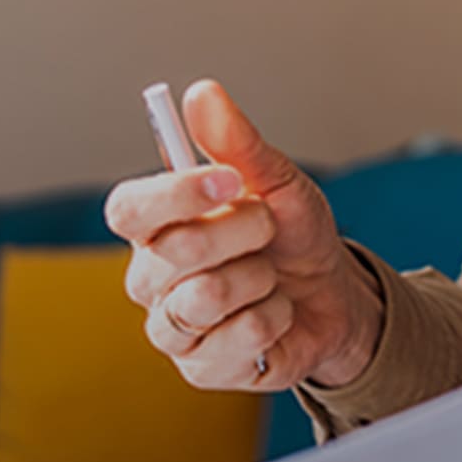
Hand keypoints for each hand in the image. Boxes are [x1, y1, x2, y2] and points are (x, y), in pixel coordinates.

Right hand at [100, 80, 384, 392]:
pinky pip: (239, 336)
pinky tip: (274, 313)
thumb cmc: (291, 235)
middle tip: (267, 230)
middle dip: (243, 232)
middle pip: (175, 251)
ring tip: (268, 276)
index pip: (128, 209)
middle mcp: (150, 278)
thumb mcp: (277, 182)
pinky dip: (274, 317)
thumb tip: (202, 94)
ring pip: (205, 297)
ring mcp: (171, 327)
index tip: (229, 180)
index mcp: (155, 226)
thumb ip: (238, 143)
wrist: (333, 294)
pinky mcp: (200, 368)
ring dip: (259, 278)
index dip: (175, 194)